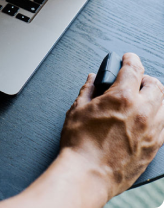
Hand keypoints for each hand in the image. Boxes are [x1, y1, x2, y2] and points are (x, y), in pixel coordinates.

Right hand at [60, 53, 163, 198]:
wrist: (88, 174)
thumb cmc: (80, 144)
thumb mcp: (77, 110)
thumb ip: (88, 90)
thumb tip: (94, 79)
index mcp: (123, 98)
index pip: (133, 69)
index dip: (130, 59)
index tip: (127, 58)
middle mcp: (143, 111)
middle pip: (155, 85)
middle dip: (144, 77)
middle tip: (134, 78)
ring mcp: (152, 130)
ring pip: (164, 104)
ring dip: (154, 96)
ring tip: (142, 98)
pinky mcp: (155, 146)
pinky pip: (164, 123)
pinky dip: (157, 115)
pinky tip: (146, 117)